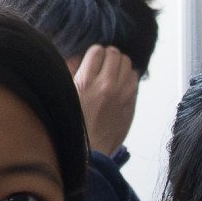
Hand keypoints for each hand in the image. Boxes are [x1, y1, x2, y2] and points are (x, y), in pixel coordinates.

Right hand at [71, 43, 140, 157]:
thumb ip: (71, 72)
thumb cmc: (75, 123)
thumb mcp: (66, 95)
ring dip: (120, 65)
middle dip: (109, 56)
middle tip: (104, 64)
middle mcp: (106, 85)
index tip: (93, 60)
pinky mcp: (132, 102)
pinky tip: (120, 84)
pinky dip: (128, 77)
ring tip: (113, 73)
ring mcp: (122, 94)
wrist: (92, 149)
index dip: (95, 53)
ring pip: (128, 63)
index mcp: (86, 82)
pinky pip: (135, 78)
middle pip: (115, 54)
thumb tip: (79, 56)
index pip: (97, 51)